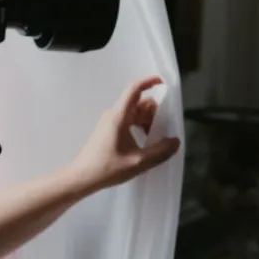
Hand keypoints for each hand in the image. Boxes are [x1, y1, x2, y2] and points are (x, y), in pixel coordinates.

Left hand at [71, 76, 180, 190]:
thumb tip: (175, 141)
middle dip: (154, 111)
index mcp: (119, 116)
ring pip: (135, 112)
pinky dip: (140, 126)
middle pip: (139, 102)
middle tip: (163, 129)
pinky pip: (129, 121)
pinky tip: (145, 142)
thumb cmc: (108, 168)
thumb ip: (160, 151)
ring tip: (155, 139)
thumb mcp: (139, 162)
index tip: (163, 83)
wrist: (83, 176)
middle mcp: (114, 114)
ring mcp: (110, 122)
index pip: (134, 89)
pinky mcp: (109, 130)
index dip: (149, 82)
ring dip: (148, 120)